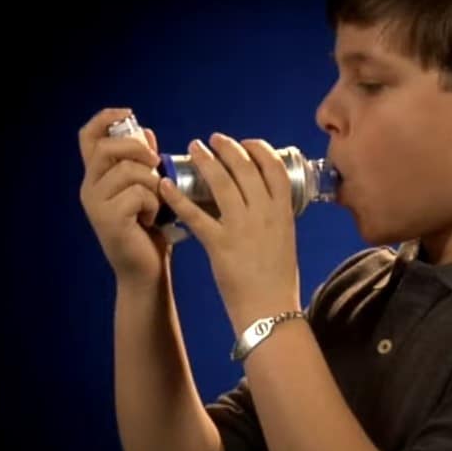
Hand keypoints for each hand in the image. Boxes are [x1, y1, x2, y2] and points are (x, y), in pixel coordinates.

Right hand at [78, 108, 170, 288]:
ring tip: (157, 202)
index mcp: (97, 177)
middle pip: (107, 148)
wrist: (146, 271)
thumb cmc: (149, 231)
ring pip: (128, 171)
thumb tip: (146, 132)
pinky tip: (152, 219)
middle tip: (156, 163)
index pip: (88, 137)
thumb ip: (142, 163)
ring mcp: (96, 205)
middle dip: (137, 149)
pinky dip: (154, 203)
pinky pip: (137, 194)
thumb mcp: (147, 190)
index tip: (129, 113)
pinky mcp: (109, 220)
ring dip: (152, 183)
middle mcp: (89, 188)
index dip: (105, 118)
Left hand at [157, 133, 300, 332]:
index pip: (275, 168)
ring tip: (193, 148)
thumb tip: (263, 201)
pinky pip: (196, 215)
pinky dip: (178, 197)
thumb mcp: (285, 240)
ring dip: (204, 161)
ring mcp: (242, 228)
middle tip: (213, 139)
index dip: (260, 149)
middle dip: (227, 148)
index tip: (246, 142)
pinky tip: (166, 185)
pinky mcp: (220, 245)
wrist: (271, 311)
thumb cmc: (278, 281)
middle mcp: (265, 214)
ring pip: (221, 183)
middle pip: (245, 168)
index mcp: (284, 213)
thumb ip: (275, 218)